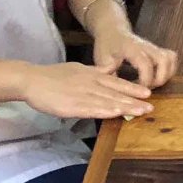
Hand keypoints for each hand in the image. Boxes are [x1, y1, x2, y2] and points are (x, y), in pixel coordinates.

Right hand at [19, 61, 152, 120]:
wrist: (32, 79)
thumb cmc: (53, 75)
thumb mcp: (78, 69)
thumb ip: (94, 72)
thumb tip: (109, 71)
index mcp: (92, 75)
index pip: (116, 82)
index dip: (133, 88)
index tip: (148, 93)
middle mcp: (90, 83)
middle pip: (116, 93)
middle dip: (135, 100)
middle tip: (151, 107)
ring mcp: (82, 94)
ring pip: (108, 100)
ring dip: (126, 106)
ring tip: (141, 111)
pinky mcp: (72, 105)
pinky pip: (92, 108)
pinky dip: (105, 111)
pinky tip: (117, 114)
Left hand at [92, 28, 178, 89]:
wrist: (113, 30)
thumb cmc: (107, 45)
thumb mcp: (101, 58)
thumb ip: (108, 71)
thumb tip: (112, 84)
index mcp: (132, 48)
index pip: (145, 63)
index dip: (145, 80)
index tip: (137, 90)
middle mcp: (146, 46)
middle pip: (164, 60)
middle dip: (160, 78)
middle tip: (147, 88)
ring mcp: (154, 47)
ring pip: (170, 59)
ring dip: (166, 75)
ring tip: (152, 84)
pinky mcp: (158, 50)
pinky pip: (171, 58)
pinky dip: (168, 70)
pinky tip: (156, 78)